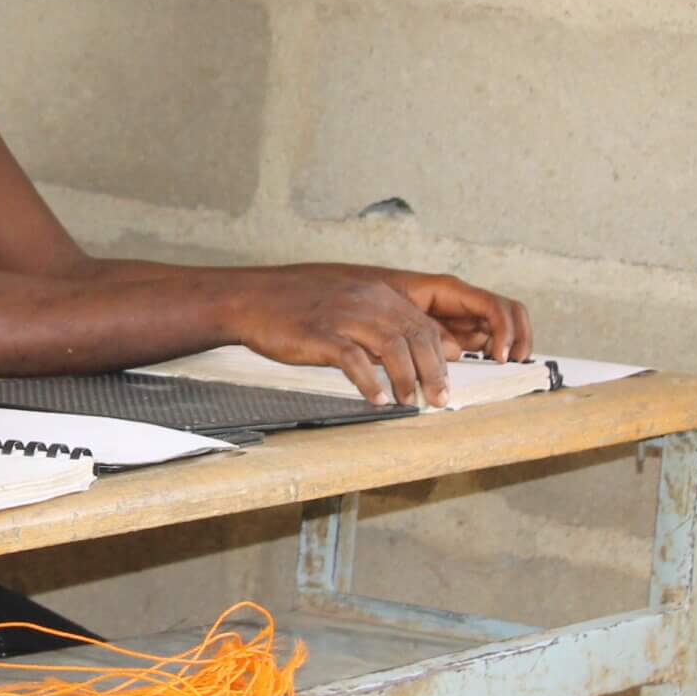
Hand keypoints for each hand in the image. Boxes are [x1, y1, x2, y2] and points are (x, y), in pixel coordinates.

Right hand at [227, 274, 460, 407]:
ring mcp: (343, 315)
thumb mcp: (351, 305)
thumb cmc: (301, 305)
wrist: (251, 298)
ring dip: (406, 379)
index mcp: (377, 293)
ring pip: (392, 348)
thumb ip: (387, 323)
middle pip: (416, 337)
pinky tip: (376, 399)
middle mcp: (366, 300)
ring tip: (408, 402)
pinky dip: (368, 382)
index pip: (424, 325)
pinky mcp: (319, 333)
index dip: (441, 357)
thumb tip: (422, 349)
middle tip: (438, 400)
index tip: (445, 383)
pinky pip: (353, 359)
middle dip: (433, 373)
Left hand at [369, 271, 532, 362]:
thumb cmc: (369, 296)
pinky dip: (488, 354)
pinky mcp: (453, 332)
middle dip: (519, 338)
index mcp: (448, 290)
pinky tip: (482, 369)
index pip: (495, 306)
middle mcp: (461, 302)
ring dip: (508, 347)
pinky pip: (479, 341)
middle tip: (513, 363)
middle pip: (509, 314)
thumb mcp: (395, 309)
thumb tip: (456, 352)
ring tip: (504, 368)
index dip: (506, 330)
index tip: (500, 358)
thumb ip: (426, 328)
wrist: (346, 296)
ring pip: (499, 329)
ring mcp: (460, 317)